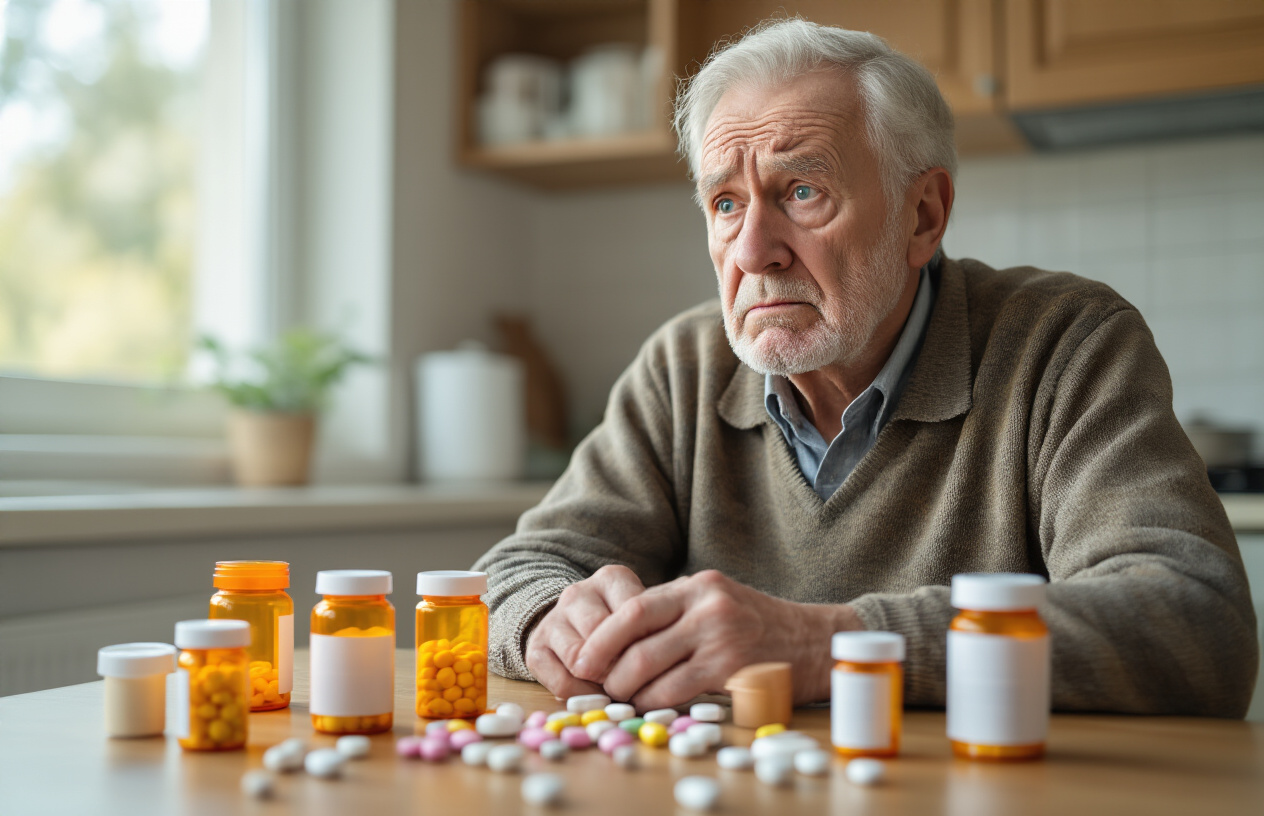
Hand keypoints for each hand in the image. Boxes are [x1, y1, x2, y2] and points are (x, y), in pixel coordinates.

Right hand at [525, 565, 646, 699]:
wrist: (578, 625)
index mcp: (611, 579)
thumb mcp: (645, 621)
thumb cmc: (625, 627)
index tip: (652, 665)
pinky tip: (592, 691)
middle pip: (602, 637)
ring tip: (612, 687)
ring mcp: (553, 618)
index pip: (633, 615)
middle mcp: (577, 593)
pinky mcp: (534, 646)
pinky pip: (561, 681)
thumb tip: (651, 671)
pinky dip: (581, 695)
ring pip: (578, 659)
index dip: (645, 648)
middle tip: (632, 681)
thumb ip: (651, 635)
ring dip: (598, 682)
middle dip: (620, 667)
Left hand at [572, 570, 862, 709]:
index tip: (584, 656)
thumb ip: (675, 611)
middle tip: (598, 682)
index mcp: (698, 585)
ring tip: (622, 696)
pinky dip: (654, 702)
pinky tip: (650, 705)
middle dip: (607, 666)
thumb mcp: (718, 600)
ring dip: (627, 689)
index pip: (634, 607)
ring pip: (650, 667)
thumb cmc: (761, 625)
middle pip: (635, 638)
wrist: (816, 642)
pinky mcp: (732, 670)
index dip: (602, 635)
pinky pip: (677, 690)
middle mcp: (707, 606)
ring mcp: (721, 637)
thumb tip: (619, 636)